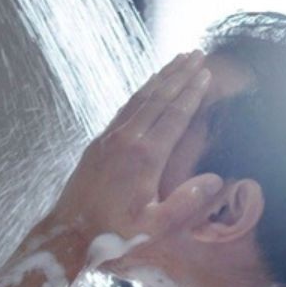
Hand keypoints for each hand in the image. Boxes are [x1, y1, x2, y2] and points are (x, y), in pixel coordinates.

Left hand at [48, 51, 222, 247]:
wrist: (70, 231)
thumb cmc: (114, 232)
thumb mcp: (156, 226)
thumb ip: (186, 202)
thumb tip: (216, 179)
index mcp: (145, 157)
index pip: (174, 116)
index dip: (192, 93)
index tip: (206, 74)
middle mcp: (126, 139)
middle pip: (158, 98)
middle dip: (179, 74)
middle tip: (197, 54)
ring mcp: (109, 138)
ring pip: (139, 99)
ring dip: (160, 78)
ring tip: (177, 60)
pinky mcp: (98, 142)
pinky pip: (124, 109)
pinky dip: (140, 93)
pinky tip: (148, 86)